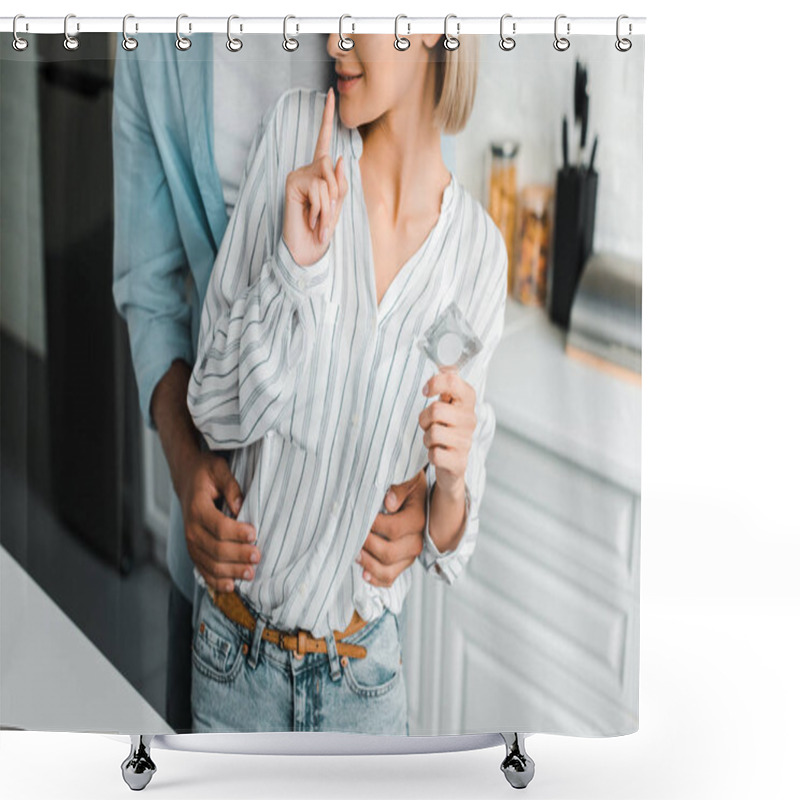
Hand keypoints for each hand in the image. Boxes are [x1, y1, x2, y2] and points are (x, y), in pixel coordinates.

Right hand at [177, 451, 259, 592]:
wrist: (187, 479)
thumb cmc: (206, 473)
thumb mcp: (219, 469)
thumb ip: (231, 486)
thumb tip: (241, 506)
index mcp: (198, 508)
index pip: (218, 526)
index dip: (237, 533)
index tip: (254, 534)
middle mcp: (191, 529)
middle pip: (216, 549)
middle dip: (238, 555)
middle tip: (257, 556)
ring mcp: (191, 543)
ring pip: (210, 564)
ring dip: (231, 571)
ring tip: (250, 573)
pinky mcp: (194, 551)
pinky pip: (203, 570)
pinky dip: (217, 581)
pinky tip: (231, 586)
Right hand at [283, 87, 348, 266]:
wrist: (308, 249)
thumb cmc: (322, 228)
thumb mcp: (337, 205)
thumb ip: (340, 183)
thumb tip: (339, 158)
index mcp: (320, 171)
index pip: (324, 140)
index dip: (327, 118)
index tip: (330, 94)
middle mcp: (308, 169)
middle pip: (330, 165)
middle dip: (336, 193)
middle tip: (328, 217)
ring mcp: (298, 174)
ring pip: (326, 179)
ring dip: (329, 206)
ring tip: (320, 223)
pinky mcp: (292, 183)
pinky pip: (318, 189)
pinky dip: (320, 209)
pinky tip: (311, 220)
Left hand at [356, 471, 426, 587]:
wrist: (414, 494)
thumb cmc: (406, 485)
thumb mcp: (406, 479)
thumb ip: (399, 488)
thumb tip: (389, 502)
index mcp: (418, 519)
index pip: (394, 530)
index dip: (374, 526)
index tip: (362, 517)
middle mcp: (417, 540)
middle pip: (389, 553)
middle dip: (367, 545)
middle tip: (353, 535)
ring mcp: (410, 554)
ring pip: (388, 570)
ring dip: (368, 563)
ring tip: (355, 552)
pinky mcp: (403, 562)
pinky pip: (390, 578)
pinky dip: (375, 578)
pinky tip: (364, 572)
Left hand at [419, 372, 477, 497]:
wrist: (454, 463)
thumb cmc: (448, 428)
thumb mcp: (449, 404)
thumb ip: (447, 384)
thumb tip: (445, 363)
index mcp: (468, 401)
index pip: (452, 381)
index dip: (434, 383)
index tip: (426, 392)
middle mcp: (470, 420)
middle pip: (436, 409)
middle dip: (425, 419)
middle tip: (430, 424)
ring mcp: (466, 441)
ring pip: (432, 433)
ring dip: (427, 438)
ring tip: (435, 440)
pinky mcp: (459, 461)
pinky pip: (434, 454)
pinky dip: (431, 454)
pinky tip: (439, 453)